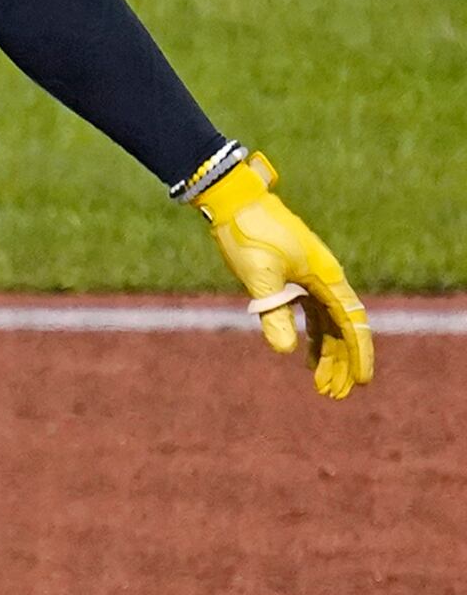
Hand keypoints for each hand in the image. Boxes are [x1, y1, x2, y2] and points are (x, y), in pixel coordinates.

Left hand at [193, 152, 374, 398]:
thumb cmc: (248, 234)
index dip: (358, 354)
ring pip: (326, 322)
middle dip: (341, 362)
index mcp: (326, 277)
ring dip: (326, 352)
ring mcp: (311, 276)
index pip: (351, 323)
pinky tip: (304, 354)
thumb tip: (286, 350)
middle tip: (334, 394)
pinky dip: (310, 334)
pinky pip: (311, 311)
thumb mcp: (259, 277)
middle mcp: (325, 277)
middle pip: (342, 328)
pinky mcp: (294, 275)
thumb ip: (273, 312)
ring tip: (321, 384)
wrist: (234, 200)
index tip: (361, 382)